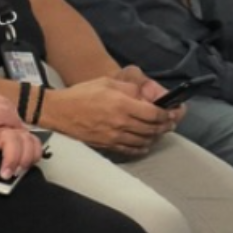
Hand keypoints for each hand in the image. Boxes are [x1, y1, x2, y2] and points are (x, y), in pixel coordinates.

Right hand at [39, 76, 175, 154]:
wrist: (59, 111)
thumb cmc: (82, 94)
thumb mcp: (108, 82)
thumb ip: (130, 89)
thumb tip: (147, 97)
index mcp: (123, 104)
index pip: (154, 113)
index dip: (168, 114)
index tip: (173, 112)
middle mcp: (121, 122)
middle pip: (152, 129)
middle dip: (165, 126)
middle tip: (170, 122)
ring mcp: (114, 136)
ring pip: (144, 140)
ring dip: (155, 137)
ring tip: (159, 131)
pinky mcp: (108, 145)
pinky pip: (131, 150)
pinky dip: (142, 148)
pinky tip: (145, 143)